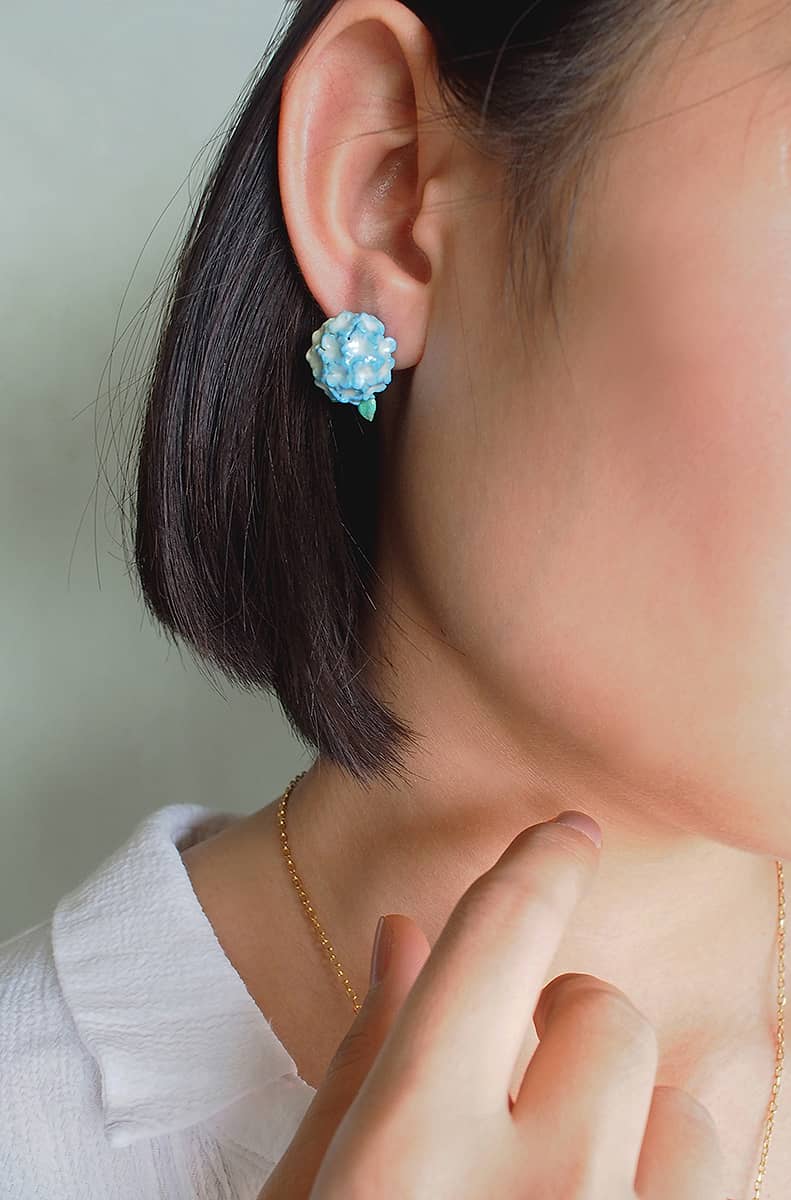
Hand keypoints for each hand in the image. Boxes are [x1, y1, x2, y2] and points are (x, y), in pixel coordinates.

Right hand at [258, 812, 724, 1198]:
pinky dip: (672, 1180)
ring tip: (566, 1172)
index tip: (567, 834)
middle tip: (524, 1079)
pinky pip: (723, 1177)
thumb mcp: (310, 1195)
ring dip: (628, 1116)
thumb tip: (403, 937)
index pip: (500, 937)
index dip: (542, 864)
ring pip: (685, 1108)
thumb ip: (358, 1067)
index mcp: (410, 1152)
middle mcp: (531, 1194)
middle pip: (604, 1014)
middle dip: (565, 1023)